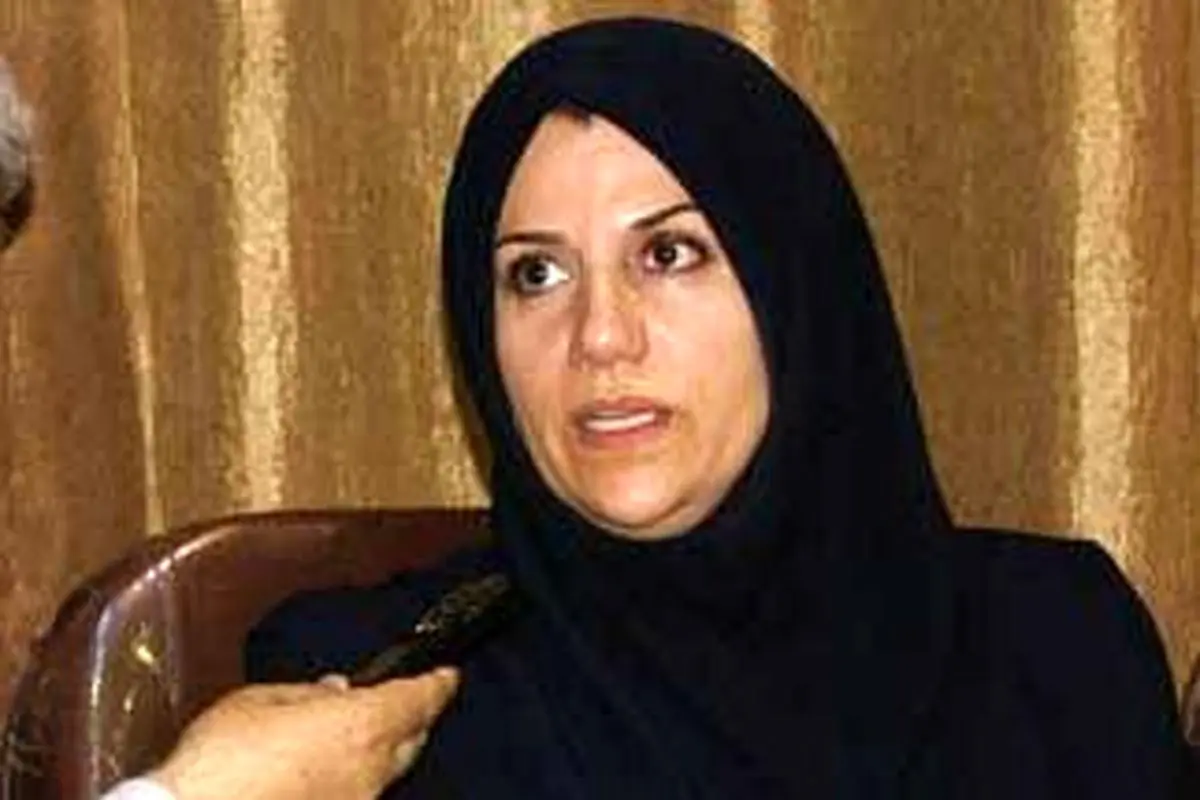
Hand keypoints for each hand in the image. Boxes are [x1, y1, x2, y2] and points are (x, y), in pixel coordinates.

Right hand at [148, 668, 458, 799]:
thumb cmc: (221, 762)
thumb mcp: (259, 701)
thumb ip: (307, 693)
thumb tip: (335, 690)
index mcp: (360, 726)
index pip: (419, 700)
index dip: (438, 684)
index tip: (447, 675)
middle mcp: (370, 772)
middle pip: (410, 740)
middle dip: (408, 718)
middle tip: (393, 701)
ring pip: (383, 772)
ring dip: (372, 751)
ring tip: (338, 736)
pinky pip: (357, 795)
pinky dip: (348, 779)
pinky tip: (316, 772)